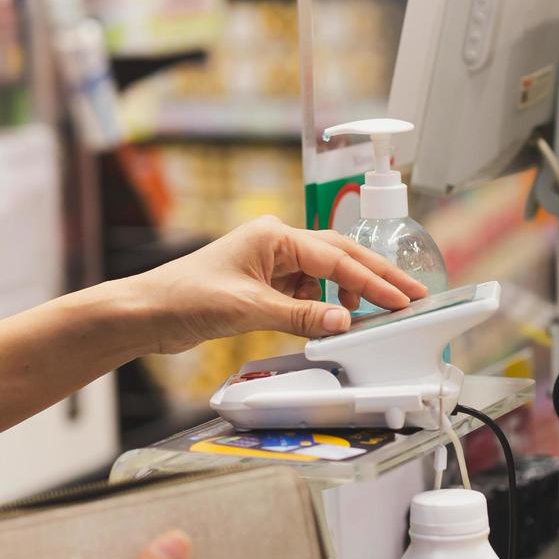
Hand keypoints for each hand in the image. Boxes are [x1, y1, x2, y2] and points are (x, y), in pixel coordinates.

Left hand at [129, 216, 427, 353]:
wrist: (146, 313)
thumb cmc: (184, 297)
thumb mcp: (248, 310)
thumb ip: (301, 317)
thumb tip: (345, 322)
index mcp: (275, 236)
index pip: (336, 259)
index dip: (372, 281)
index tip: (401, 299)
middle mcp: (277, 245)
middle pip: (341, 257)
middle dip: (377, 277)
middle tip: (412, 295)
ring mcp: (272, 265)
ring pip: (327, 276)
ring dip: (352, 294)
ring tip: (377, 314)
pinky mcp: (265, 287)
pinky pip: (308, 295)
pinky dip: (327, 308)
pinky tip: (338, 322)